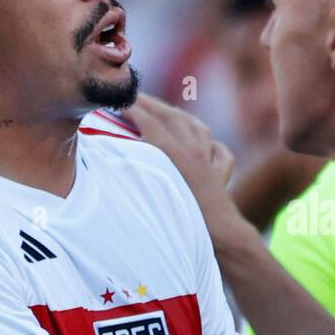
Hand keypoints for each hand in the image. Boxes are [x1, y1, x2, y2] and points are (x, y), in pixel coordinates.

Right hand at [128, 95, 244, 241]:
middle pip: (172, 117)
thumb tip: (112, 158)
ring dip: (180, 116)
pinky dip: (212, 143)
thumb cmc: (183, 222)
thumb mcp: (151, 194)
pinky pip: (220, 151)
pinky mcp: (222, 175)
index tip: (116, 101)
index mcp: (172, 153)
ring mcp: (210, 161)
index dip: (130, 107)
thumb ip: (135, 172)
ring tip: (167, 112)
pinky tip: (207, 144)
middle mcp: (193, 151)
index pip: (148, 120)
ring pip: (197, 128)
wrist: (221, 237)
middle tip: (134, 97)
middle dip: (152, 104)